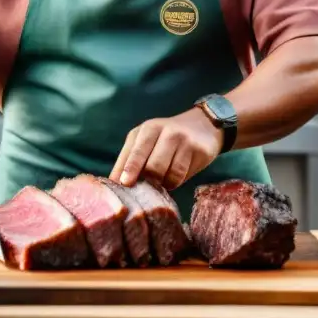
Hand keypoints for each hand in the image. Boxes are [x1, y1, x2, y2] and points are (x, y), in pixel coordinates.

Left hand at [109, 108, 223, 189]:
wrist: (203, 125)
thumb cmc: (166, 139)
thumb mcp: (146, 141)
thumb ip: (131, 159)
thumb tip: (114, 183)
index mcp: (146, 129)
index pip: (134, 152)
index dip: (129, 169)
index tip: (124, 184)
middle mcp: (163, 131)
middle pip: (151, 166)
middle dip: (147, 182)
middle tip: (144, 192)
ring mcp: (182, 140)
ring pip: (168, 173)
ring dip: (162, 184)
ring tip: (160, 183)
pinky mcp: (198, 150)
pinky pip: (182, 175)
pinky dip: (175, 182)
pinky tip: (173, 179)